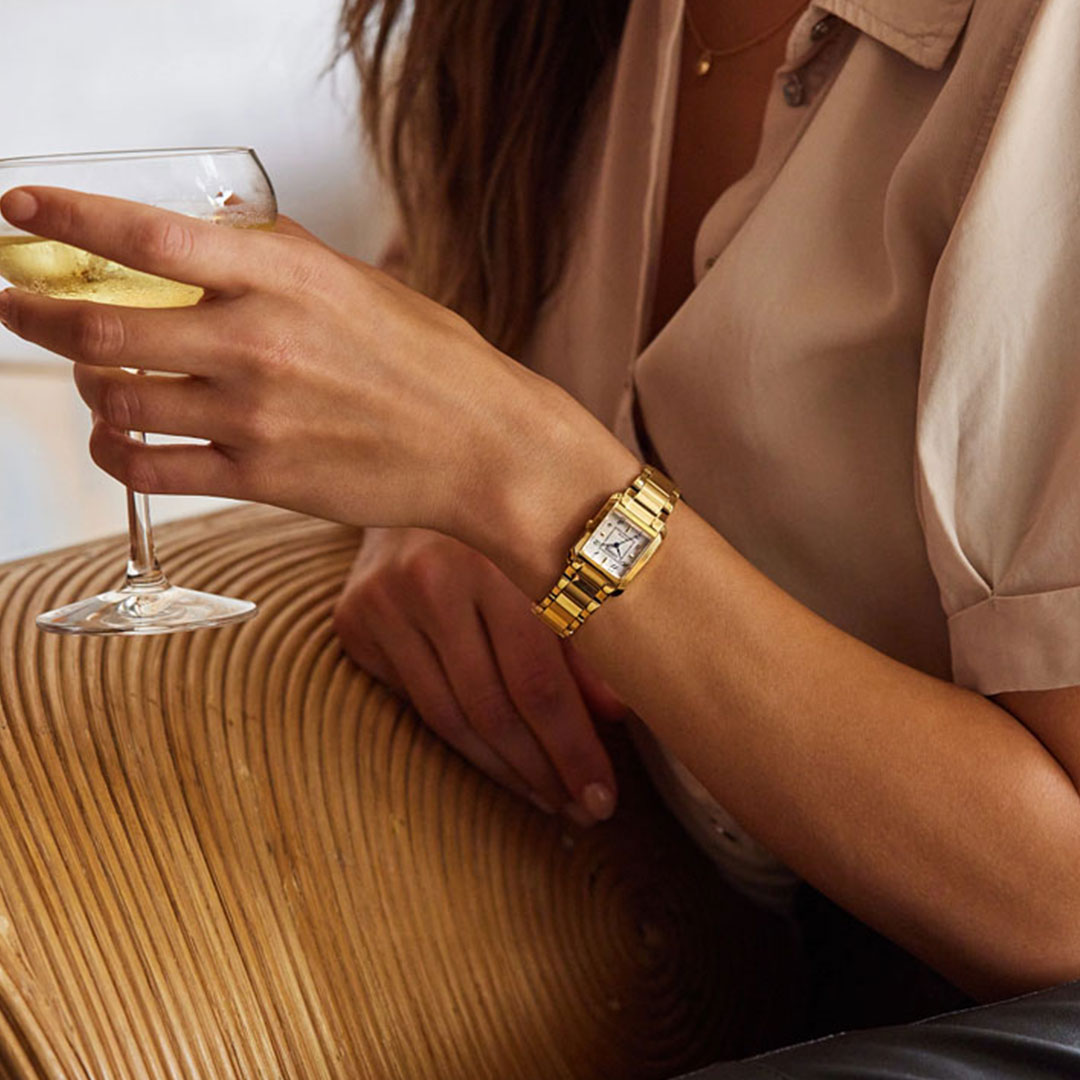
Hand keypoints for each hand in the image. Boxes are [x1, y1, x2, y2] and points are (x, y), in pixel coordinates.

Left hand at [0, 186, 614, 552]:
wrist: (485, 449)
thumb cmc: (437, 367)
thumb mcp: (366, 285)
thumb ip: (286, 256)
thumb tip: (228, 226)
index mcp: (286, 281)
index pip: (148, 237)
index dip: (68, 218)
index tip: (20, 209)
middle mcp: (258, 344)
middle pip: (104, 325)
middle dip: (39, 312)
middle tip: (19, 304)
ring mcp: (254, 416)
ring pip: (117, 399)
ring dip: (84, 384)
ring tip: (90, 377)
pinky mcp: (260, 478)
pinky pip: (150, 467)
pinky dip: (113, 452)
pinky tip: (114, 440)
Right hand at [334, 526, 625, 824]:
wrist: (421, 465)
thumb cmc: (509, 520)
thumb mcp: (559, 561)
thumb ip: (589, 637)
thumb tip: (616, 717)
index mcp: (496, 556)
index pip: (539, 680)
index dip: (573, 749)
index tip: (601, 798)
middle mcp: (431, 577)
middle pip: (494, 707)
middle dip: (543, 769)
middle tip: (580, 810)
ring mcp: (383, 600)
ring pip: (449, 717)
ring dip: (503, 768)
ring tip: (545, 797)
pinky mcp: (353, 618)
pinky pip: (413, 701)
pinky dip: (457, 738)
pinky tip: (496, 758)